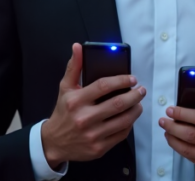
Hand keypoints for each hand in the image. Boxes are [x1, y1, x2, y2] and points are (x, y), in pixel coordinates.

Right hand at [41, 43, 144, 168]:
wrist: (54, 142)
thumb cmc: (63, 112)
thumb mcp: (65, 88)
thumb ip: (74, 67)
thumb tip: (78, 47)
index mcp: (76, 101)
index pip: (104, 86)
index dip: (121, 80)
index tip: (132, 79)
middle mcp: (84, 118)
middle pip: (118, 104)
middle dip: (134, 95)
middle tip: (141, 90)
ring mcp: (92, 135)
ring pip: (123, 120)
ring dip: (135, 110)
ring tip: (138, 103)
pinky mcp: (99, 148)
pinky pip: (121, 135)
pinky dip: (129, 125)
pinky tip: (130, 117)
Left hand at [160, 72, 194, 180]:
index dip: (184, 114)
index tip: (172, 109)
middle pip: (191, 134)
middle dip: (174, 126)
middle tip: (164, 119)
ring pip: (188, 148)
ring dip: (173, 139)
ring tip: (166, 130)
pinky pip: (192, 159)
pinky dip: (181, 150)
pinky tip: (175, 142)